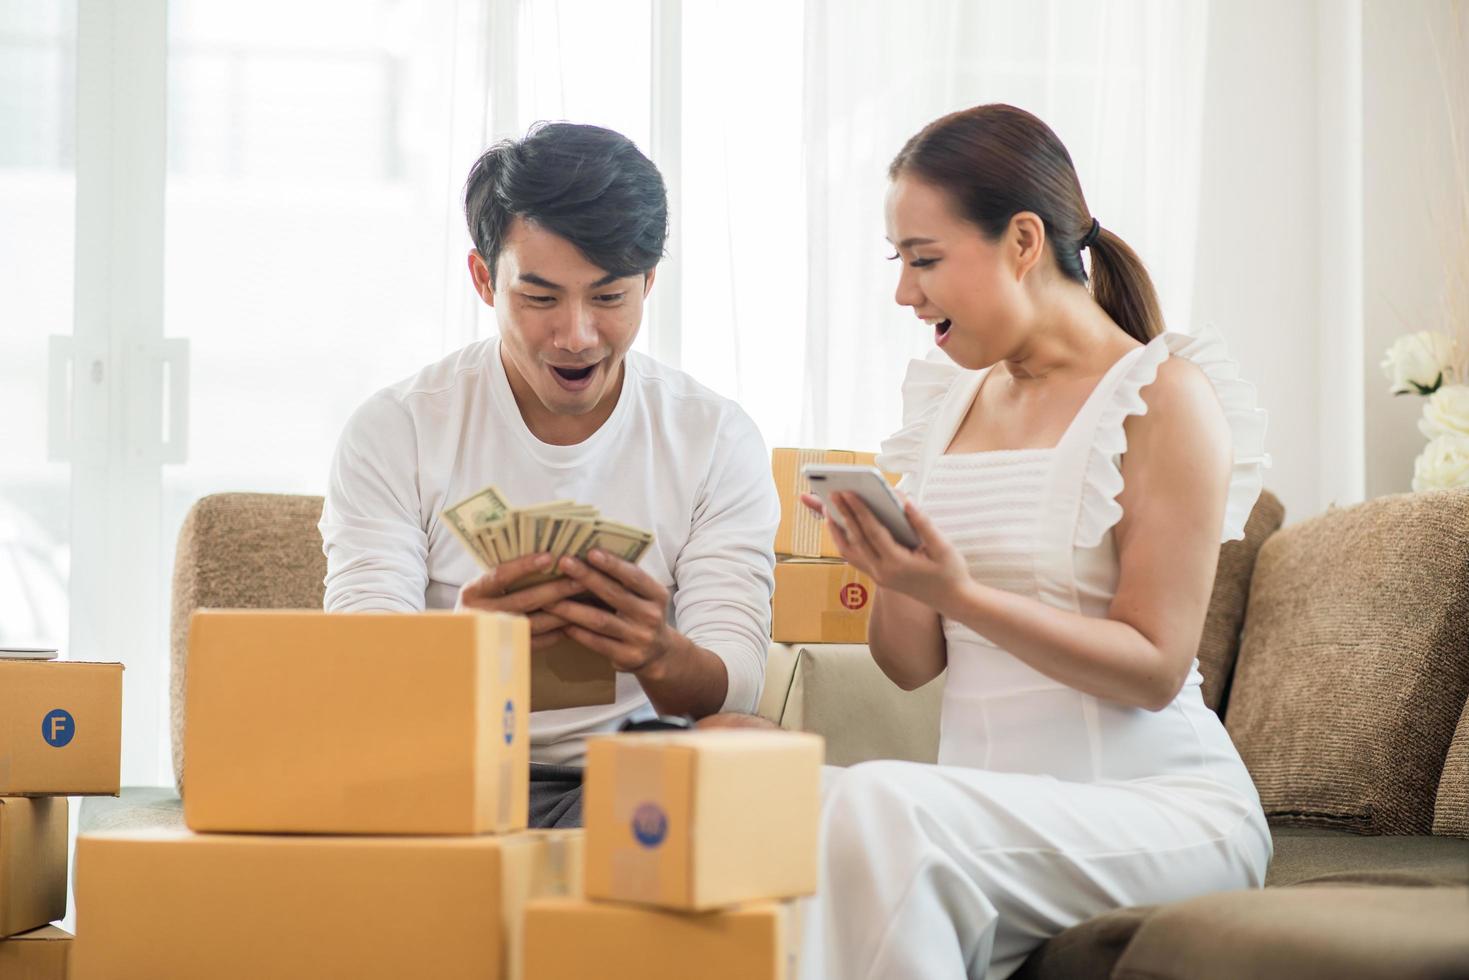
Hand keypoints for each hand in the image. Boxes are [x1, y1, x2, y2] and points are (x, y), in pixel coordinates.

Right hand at [456, 553, 587, 650]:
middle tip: (582, 578)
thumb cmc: (477, 606)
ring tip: (586, 600)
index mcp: (472, 593)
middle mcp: (482, 614)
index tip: (549, 557)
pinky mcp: (506, 652)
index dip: (524, 566)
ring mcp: (495, 636)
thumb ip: (503, 576)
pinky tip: (575, 622)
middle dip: (556, 589)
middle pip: (524, 600)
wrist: (460, 643)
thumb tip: (544, 556)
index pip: (500, 576)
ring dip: (563, 611)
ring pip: (535, 623)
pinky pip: (537, 643)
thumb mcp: (481, 589)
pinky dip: (556, 633)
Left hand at [546, 549, 678, 676]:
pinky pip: (597, 642)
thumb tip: (588, 555)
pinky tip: (560, 622)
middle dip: (587, 577)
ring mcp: (640, 638)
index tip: (591, 551)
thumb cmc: (642, 614)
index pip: (634, 576)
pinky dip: (577, 632)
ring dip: (572, 608)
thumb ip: (625, 580)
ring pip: (600, 620)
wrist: (659, 653)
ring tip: (549, 598)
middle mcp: (651, 616)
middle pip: (614, 594)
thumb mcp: (645, 596)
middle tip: (564, 563)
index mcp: (657, 595)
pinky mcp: (627, 657)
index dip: (613, 564)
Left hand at [802, 490, 970, 615]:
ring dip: (837, 531)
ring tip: (829, 509)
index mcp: (898, 564)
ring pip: (849, 552)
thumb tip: (904, 500)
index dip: (859, 510)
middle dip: (843, 514)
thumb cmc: (950, 572)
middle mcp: (883, 573)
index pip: (873, 532)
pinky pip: (855, 558)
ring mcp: (878, 577)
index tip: (847, 492)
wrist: (952, 601)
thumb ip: (922, 522)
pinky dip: (845, 542)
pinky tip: (842, 527)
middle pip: (856, 540)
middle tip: (832, 493)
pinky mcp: (878, 578)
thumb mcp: (942, 546)